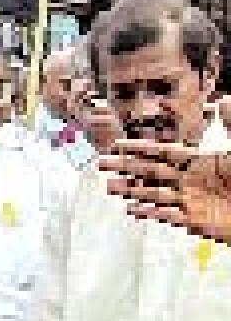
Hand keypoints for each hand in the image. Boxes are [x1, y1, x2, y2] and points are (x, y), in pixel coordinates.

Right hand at [102, 140, 230, 242]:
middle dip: (126, 167)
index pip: (164, 152)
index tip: (120, 144)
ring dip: (131, 190)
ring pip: (154, 194)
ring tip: (109, 186)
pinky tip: (133, 209)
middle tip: (102, 163)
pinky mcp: (196, 221)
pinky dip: (150, 213)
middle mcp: (192, 180)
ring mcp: (192, 201)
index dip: (142, 148)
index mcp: (202, 161)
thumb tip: (223, 99)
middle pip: (152, 172)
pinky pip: (168, 217)